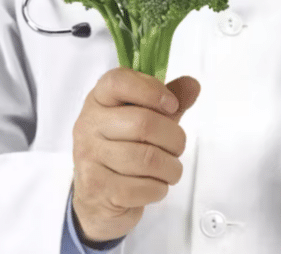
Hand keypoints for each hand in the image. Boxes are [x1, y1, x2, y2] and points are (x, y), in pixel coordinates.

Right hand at [71, 67, 200, 242]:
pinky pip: (143, 187)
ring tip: (169, 169)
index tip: (172, 105)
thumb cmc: (124, 150)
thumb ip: (168, 102)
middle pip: (144, 123)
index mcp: (98, 101)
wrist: (97, 198)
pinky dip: (159, 189)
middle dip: (174, 138)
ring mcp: (89, 158)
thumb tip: (192, 85)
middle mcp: (88, 125)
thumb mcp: (146, 119)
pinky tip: (154, 186)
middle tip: (177, 147)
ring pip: (147, 159)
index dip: (151, 90)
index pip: (118, 81)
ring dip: (171, 167)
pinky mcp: (98, 189)